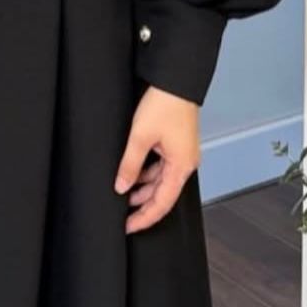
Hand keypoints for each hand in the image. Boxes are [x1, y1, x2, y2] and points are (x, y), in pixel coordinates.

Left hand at [113, 85, 200, 232]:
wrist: (176, 79)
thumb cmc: (165, 103)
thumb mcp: (140, 136)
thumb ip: (130, 164)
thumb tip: (121, 186)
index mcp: (181, 166)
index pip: (162, 203)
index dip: (145, 218)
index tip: (129, 227)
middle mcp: (185, 163)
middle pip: (163, 194)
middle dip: (143, 205)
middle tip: (124, 216)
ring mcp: (182, 154)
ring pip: (162, 180)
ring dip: (144, 188)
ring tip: (123, 193)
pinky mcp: (177, 144)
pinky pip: (162, 167)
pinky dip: (148, 174)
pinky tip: (134, 174)